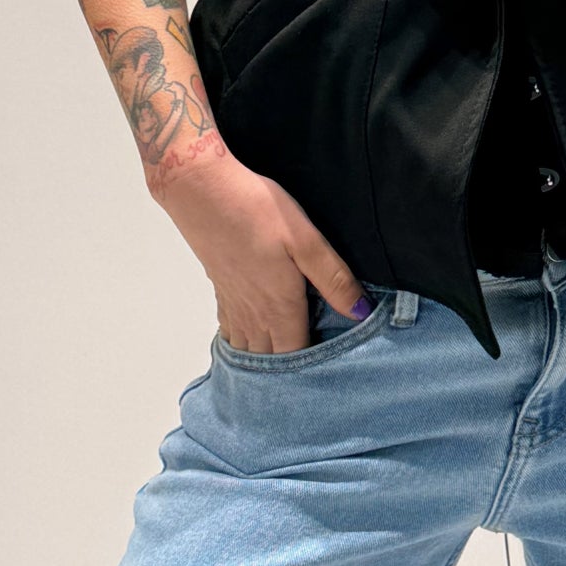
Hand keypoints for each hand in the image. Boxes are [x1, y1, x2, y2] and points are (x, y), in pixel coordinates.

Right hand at [150, 151, 373, 353]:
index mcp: (280, 307)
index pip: (297, 357)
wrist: (204, 192)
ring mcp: (234, 305)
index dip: (312, 371)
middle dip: (289, 372)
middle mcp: (254, 315)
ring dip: (265, 362)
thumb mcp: (306, 240)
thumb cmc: (258, 211)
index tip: (330, 371)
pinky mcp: (221, 291)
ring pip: (249, 351)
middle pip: (271, 361)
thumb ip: (333, 279)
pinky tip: (254, 339)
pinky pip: (232, 333)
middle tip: (310, 373)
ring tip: (284, 364)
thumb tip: (361, 313)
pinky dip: (244, 345)